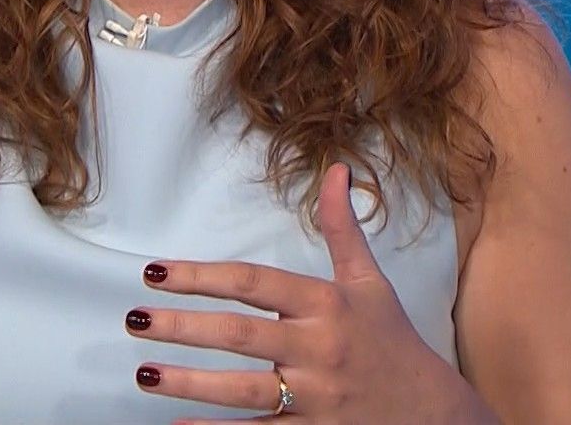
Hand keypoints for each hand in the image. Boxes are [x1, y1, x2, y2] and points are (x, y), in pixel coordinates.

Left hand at [126, 162, 490, 424]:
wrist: (435, 416)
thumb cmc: (393, 344)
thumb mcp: (370, 284)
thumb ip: (343, 231)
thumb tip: (336, 171)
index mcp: (327, 305)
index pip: (255, 283)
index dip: (203, 276)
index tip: (157, 272)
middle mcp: (319, 349)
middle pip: (241, 334)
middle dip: (183, 325)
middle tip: (135, 318)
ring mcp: (315, 397)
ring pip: (243, 390)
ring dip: (189, 382)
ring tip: (144, 372)